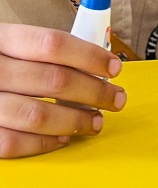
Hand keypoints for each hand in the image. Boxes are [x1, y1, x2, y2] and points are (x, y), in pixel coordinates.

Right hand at [0, 23, 126, 157]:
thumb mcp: (7, 43)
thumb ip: (41, 50)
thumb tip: (94, 63)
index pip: (53, 44)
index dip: (89, 56)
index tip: (114, 67)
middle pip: (53, 80)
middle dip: (94, 92)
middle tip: (116, 99)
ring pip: (37, 114)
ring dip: (75, 121)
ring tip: (96, 122)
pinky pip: (13, 143)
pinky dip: (43, 143)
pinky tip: (62, 138)